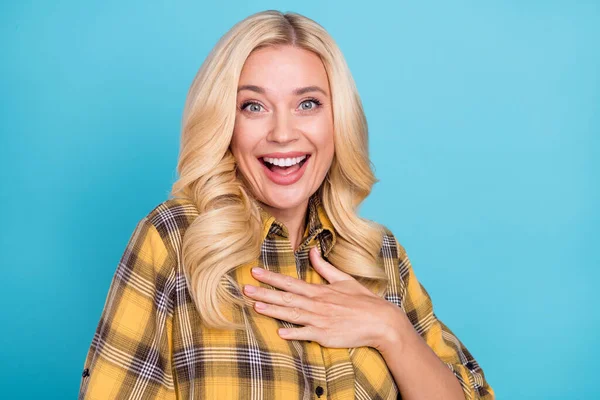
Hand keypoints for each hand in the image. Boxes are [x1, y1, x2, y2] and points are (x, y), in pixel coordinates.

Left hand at [243, 246, 408, 351]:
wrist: (380, 321)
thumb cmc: (362, 301)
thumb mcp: (343, 280)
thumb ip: (324, 267)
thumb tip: (312, 250)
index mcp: (319, 290)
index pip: (290, 282)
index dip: (271, 277)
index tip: (254, 272)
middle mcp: (316, 304)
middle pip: (285, 298)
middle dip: (264, 293)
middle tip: (245, 289)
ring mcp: (320, 320)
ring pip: (291, 314)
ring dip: (273, 310)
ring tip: (255, 306)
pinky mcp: (325, 335)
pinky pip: (306, 334)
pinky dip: (293, 333)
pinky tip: (279, 333)